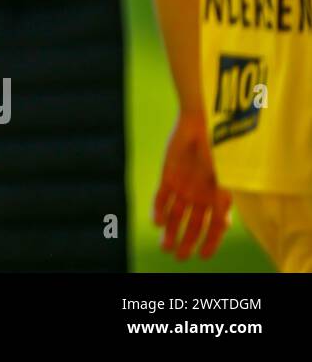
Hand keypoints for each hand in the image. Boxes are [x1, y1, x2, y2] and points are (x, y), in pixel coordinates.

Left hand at [153, 112, 231, 259]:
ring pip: (175, 215)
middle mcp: (200, 196)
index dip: (211, 243)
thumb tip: (222, 227)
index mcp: (219, 198)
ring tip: (164, 247)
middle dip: (186, 242)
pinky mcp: (168, 177)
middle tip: (179, 257)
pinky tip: (157, 223)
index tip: (204, 256)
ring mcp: (184, 188)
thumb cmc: (220, 151)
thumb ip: (223, 201)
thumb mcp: (227, 178)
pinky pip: (162, 198)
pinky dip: (158, 210)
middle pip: (192, 225)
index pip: (215, 227)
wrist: (201, 125)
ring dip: (170, 231)